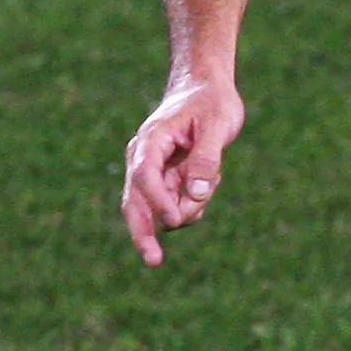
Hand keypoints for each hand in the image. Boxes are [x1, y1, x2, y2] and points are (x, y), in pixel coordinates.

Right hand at [120, 74, 245, 265]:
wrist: (206, 90)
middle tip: (154, 261)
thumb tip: (195, 194)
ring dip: (190, 208)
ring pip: (162, 210)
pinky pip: (176, 208)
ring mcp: (154, 174)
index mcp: (151, 141)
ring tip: (214, 177)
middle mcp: (144, 160)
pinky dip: (195, 205)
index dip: (157, 201)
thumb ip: (206, 159)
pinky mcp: (166, 183)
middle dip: (143, 233)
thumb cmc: (210, 101)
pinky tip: (210, 181)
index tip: (173, 219)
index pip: (144, 176)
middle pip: (135, 204)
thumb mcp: (216, 126)